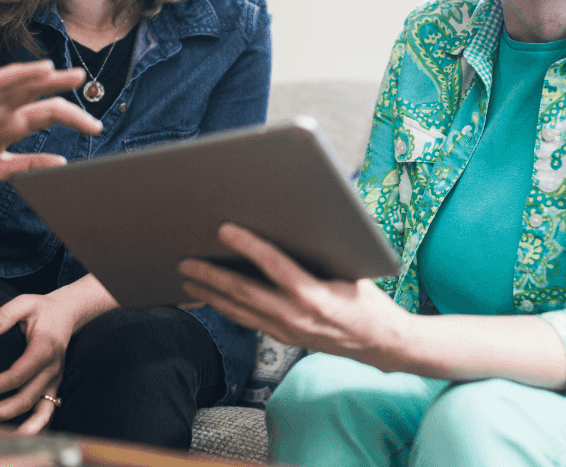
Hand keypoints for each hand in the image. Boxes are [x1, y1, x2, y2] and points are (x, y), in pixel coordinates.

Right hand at [0, 61, 101, 182]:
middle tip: (80, 76)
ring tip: (44, 69)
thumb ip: (28, 165)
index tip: (96, 127)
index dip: (73, 117)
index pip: (48, 113)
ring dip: (22, 74)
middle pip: (31, 90)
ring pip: (2, 84)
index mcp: (11, 123)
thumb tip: (62, 163)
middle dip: (55, 83)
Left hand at [0, 274, 117, 431]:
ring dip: (19, 426)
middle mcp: (52, 368)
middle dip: (0, 412)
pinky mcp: (55, 385)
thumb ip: (6, 313)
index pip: (18, 374)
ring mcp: (55, 379)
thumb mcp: (25, 301)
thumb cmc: (42, 308)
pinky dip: (36, 427)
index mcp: (44, 348)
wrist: (68, 313)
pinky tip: (19, 437)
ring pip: (39, 410)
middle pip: (26, 397)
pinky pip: (48, 411)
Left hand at [179, 223, 416, 370]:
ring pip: (239, 311)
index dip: (248, 245)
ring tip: (187, 279)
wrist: (381, 343)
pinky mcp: (283, 338)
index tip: (225, 229)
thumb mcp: (352, 271)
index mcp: (316, 296)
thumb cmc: (368, 300)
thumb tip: (290, 222)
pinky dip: (226, 308)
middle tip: (185, 260)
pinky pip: (248, 321)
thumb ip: (320, 254)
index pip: (275, 266)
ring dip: (210, 294)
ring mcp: (287, 331)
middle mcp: (297, 317)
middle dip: (211, 275)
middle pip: (244, 293)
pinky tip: (211, 298)